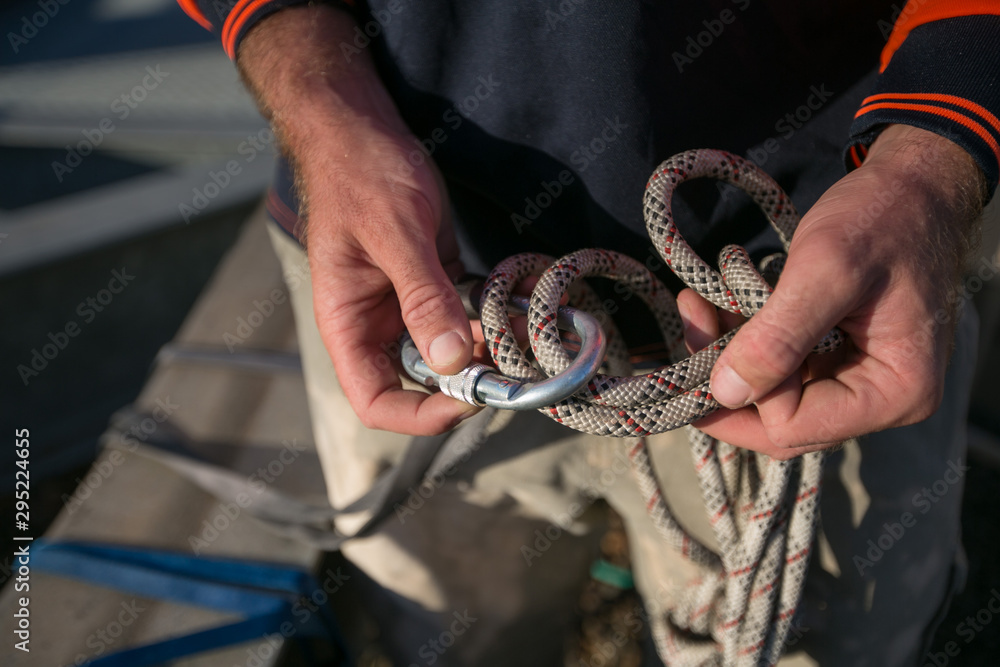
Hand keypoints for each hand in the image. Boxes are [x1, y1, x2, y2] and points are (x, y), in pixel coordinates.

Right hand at [239, 7, 477, 434]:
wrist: (360, 129)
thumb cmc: (361, 174)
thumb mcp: (396, 235)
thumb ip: (423, 298)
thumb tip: (450, 362)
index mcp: (348, 324)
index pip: (375, 400)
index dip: (419, 416)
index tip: (469, 401)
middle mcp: (376, 325)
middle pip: (420, 383)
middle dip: (467, 381)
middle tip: (512, 362)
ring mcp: (405, 306)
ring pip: (450, 351)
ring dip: (487, 346)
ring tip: (523, 326)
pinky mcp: (432, 284)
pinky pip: (464, 315)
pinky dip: (492, 314)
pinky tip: (518, 300)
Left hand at [680, 125, 984, 458]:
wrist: (916, 184)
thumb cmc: (883, 217)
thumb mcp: (827, 269)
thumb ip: (778, 337)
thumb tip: (726, 392)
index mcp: (896, 392)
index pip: (795, 425)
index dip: (747, 389)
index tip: (715, 326)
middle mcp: (884, 401)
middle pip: (782, 424)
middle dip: (726, 378)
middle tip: (692, 319)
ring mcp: (862, 383)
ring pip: (775, 399)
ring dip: (730, 357)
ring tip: (701, 304)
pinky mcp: (842, 361)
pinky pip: (784, 372)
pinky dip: (748, 343)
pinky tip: (723, 306)